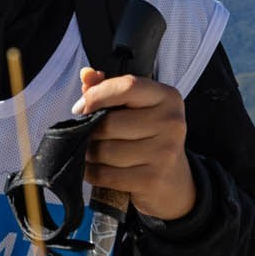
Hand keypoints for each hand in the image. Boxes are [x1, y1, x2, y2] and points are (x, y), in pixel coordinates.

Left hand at [74, 67, 195, 220]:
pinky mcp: (154, 179)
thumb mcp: (136, 107)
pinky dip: (93, 173)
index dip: (97, 95)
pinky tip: (96, 169)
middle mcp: (171, 122)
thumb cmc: (148, 136)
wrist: (173, 179)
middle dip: (90, 131)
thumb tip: (87, 76)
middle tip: (88, 135)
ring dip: (90, 154)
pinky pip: (107, 174)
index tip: (80, 108)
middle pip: (110, 123)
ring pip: (106, 150)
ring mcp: (165, 152)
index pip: (127, 86)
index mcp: (167, 97)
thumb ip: (110, 88)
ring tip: (93, 152)